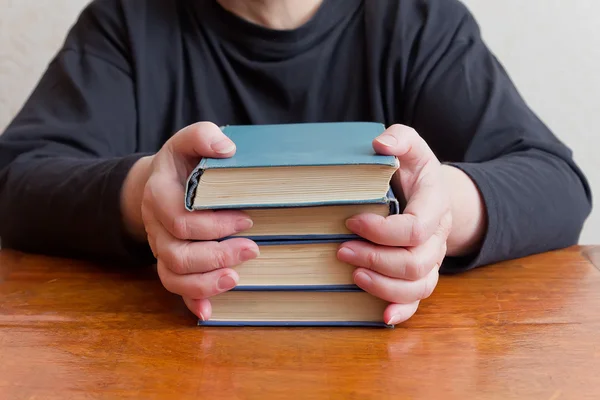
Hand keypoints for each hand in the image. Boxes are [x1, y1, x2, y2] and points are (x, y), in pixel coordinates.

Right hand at [121, 122, 258, 320]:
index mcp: (159, 195)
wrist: (163, 182)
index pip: (181, 219)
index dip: (214, 225)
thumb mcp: (189, 142)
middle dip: (216, 256)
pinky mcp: (169, 262)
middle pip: (177, 253)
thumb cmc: (182, 164)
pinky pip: (174, 287)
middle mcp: (156, 226)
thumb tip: (226, 148)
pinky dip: (191, 301)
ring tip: (236, 278)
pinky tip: (209, 311)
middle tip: (253, 249)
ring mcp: (160, 247)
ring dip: (205, 282)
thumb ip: (203, 136)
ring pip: (172, 276)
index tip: (247, 219)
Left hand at [337, 124, 451, 325]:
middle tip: (341, 249)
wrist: (432, 196)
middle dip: (375, 259)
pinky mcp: (423, 275)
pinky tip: (383, 316)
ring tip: (353, 274)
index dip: (382, 231)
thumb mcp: (412, 148)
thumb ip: (400, 139)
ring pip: (418, 285)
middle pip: (415, 262)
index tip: (351, 221)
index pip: (415, 228)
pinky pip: (419, 300)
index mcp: (435, 206)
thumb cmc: (414, 173)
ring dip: (383, 285)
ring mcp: (432, 260)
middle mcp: (437, 238)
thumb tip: (379, 144)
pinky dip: (402, 310)